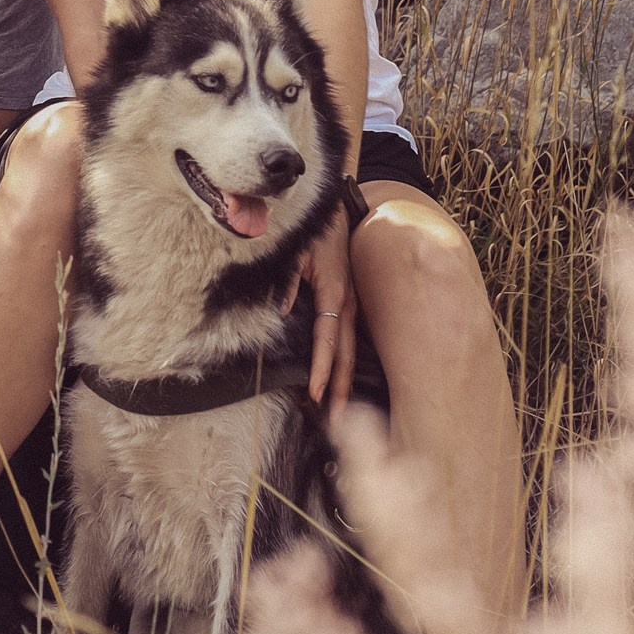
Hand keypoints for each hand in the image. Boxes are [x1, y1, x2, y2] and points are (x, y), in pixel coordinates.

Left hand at [286, 203, 356, 409]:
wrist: (336, 213)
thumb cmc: (314, 232)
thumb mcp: (296, 252)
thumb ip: (288, 281)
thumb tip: (281, 310)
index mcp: (333, 293)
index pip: (327, 339)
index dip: (322, 368)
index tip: (316, 393)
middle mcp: (347, 304)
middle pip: (346, 354)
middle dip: (340, 388)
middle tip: (334, 419)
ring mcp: (353, 306)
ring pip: (351, 351)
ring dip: (344, 380)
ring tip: (337, 410)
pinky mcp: (350, 305)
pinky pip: (349, 340)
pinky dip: (344, 363)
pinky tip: (340, 381)